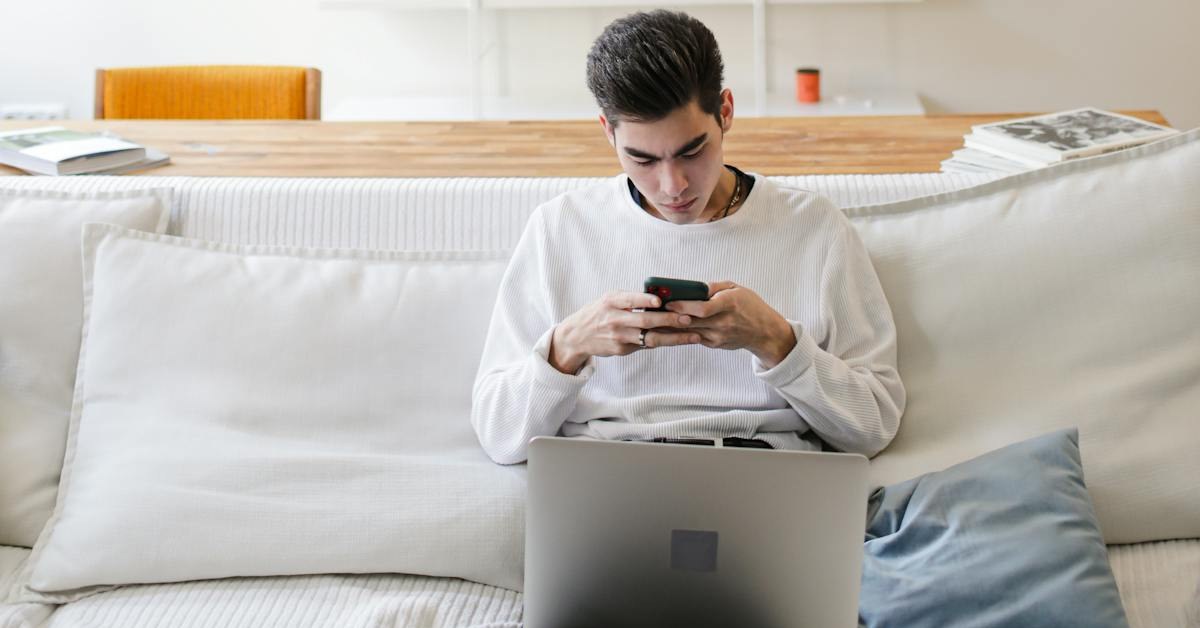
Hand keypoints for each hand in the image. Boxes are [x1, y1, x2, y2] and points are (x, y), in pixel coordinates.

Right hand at [548, 291, 698, 373]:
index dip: (644, 300)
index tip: (659, 301)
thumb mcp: (609, 299)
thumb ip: (630, 299)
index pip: (629, 299)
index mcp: (611, 301)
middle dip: (668, 320)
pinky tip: (680, 340)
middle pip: (644, 320)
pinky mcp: (622, 350)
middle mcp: (614, 319)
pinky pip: (646, 345)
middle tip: (688, 318)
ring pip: (650, 337)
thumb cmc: (599, 312)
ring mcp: (618, 337)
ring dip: (674, 337)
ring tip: (693, 335)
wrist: (577, 336)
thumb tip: (662, 297)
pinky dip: (665, 342)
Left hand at [662, 281, 796, 368]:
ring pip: (689, 331)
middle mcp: (724, 322)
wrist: (764, 332)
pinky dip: (681, 332)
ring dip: (672, 326)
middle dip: (671, 316)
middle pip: (692, 321)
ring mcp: (719, 336)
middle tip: (654, 310)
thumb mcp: (736, 288)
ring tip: (656, 319)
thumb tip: (692, 287)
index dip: (683, 306)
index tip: (668, 302)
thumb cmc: (750, 306)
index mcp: (730, 304)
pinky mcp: (715, 344)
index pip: (702, 308)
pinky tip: (668, 327)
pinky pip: (694, 337)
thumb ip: (714, 287)